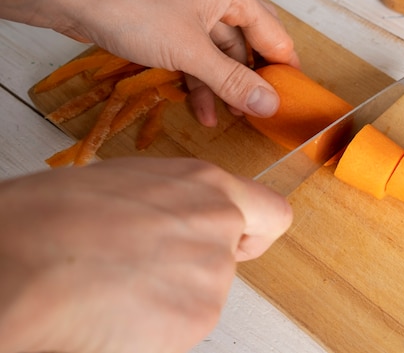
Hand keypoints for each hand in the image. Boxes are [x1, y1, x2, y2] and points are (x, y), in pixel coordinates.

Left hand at [0, 0, 299, 124]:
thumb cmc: (132, 8)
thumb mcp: (190, 52)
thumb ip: (232, 81)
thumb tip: (269, 104)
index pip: (272, 34)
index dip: (283, 69)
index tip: (292, 100)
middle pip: (246, 44)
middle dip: (250, 81)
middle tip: (260, 112)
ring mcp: (191, 8)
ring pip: (219, 54)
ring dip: (222, 86)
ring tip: (230, 118)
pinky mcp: (169, 23)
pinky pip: (195, 55)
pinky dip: (198, 80)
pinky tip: (201, 110)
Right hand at [0, 157, 292, 352]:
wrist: (18, 266)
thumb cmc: (50, 219)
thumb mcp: (127, 184)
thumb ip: (174, 201)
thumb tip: (179, 217)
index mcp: (204, 185)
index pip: (272, 214)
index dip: (254, 232)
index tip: (238, 241)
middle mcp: (218, 226)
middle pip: (231, 259)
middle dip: (199, 265)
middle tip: (149, 267)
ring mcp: (212, 275)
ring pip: (206, 293)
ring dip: (173, 295)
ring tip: (120, 284)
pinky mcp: (196, 319)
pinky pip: (186, 325)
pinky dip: (159, 325)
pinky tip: (120, 309)